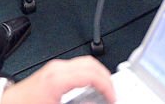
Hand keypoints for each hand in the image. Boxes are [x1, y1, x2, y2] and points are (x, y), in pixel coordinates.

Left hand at [0, 57, 114, 103]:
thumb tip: (96, 102)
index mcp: (58, 78)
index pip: (93, 74)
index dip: (107, 87)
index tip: (113, 98)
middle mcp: (57, 69)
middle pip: (91, 64)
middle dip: (106, 78)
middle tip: (112, 94)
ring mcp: (54, 68)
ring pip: (85, 64)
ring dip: (97, 76)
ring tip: (103, 93)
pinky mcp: (51, 73)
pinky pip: (76, 68)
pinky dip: (88, 76)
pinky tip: (89, 90)